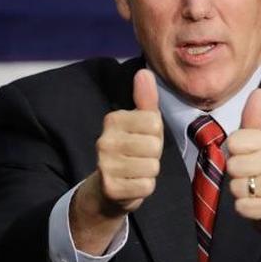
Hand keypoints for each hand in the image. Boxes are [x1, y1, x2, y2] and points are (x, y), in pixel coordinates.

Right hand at [78, 69, 163, 219]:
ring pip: (152, 167)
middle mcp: (104, 141)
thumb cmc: (130, 150)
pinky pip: (146, 186)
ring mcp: (105, 165)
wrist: (107, 189)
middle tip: (139, 157)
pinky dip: (144, 188)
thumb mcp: (140, 123)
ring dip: (149, 172)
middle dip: (153, 155)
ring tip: (136, 171)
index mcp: (112, 120)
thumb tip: (144, 72)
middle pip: (154, 146)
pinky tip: (132, 185)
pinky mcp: (111, 188)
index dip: (155, 134)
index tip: (142, 139)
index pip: (154, 122)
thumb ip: (145, 99)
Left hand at [225, 88, 260, 235]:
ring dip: (240, 192)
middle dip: (236, 173)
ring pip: (236, 187)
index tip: (248, 157)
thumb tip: (259, 91)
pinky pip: (242, 207)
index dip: (235, 152)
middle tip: (250, 175)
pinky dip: (243, 208)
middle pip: (233, 165)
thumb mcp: (259, 141)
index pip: (233, 142)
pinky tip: (255, 204)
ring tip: (254, 190)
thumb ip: (253, 118)